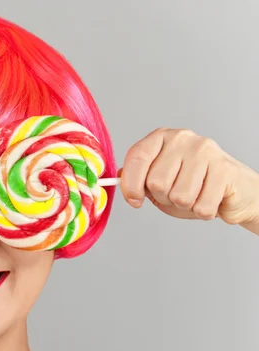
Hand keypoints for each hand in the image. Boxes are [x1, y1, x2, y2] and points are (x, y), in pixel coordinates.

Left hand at [119, 128, 258, 225]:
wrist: (234, 189)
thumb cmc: (192, 184)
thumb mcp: (157, 178)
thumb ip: (136, 177)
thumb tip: (116, 177)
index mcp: (161, 137)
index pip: (137, 158)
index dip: (131, 185)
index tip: (134, 200)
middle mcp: (183, 139)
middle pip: (157, 182)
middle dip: (163, 198)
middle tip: (176, 194)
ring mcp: (205, 151)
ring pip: (179, 196)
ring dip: (184, 205)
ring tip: (194, 195)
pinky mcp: (225, 169)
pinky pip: (201, 206)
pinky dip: (202, 211)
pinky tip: (209, 199)